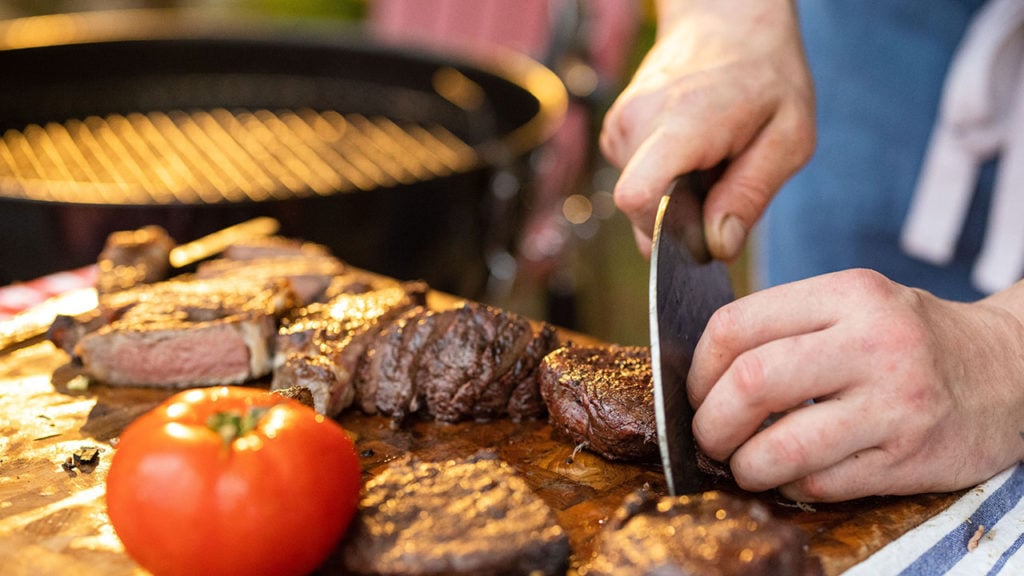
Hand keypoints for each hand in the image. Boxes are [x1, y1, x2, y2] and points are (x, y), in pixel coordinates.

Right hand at [599, 0, 814, 259]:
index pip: (637, 198)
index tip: (703, 230)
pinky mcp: (615, 133)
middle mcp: (637, 123)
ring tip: (710, 161)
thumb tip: (716, 248)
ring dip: (675, 198)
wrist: (726, 23)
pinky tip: (691, 154)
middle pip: (641, 211)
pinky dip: (665, 182)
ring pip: (639, 200)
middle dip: (681, 217)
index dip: (666, 233)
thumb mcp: (788, 137)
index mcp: (681, 123)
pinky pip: (636, 182)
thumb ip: (750, 196)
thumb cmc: (765, 75)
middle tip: (724, 181)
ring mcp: (619, 126)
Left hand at [688, 269, 1023, 501]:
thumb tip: (701, 377)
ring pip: (782, 446)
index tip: (696, 391)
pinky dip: (790, 485)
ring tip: (744, 463)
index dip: (697, 368)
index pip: (736, 325)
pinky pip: (821, 484)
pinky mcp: (909, 458)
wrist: (1011, 372)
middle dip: (710, 421)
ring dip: (745, 465)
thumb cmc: (909, 339)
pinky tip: (793, 474)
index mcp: (848, 294)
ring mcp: (895, 403)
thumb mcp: (855, 304)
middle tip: (708, 437)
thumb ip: (786, 326)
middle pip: (751, 382)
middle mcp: (873, 342)